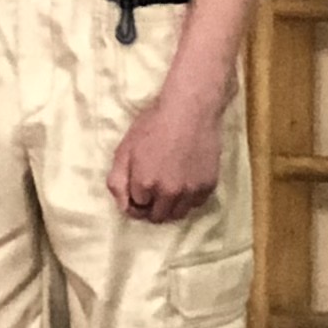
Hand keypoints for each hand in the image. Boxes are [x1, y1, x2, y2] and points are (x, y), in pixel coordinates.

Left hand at [110, 85, 224, 223]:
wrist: (190, 110)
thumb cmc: (152, 126)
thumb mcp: (124, 150)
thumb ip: (117, 182)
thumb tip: (123, 207)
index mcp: (145, 185)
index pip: (134, 209)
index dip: (134, 198)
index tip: (137, 187)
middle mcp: (169, 193)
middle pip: (156, 217)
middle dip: (151, 207)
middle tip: (152, 190)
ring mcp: (191, 191)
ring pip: (177, 214)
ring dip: (170, 206)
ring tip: (168, 187)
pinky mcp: (209, 186)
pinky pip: (195, 205)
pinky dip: (188, 199)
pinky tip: (184, 181)